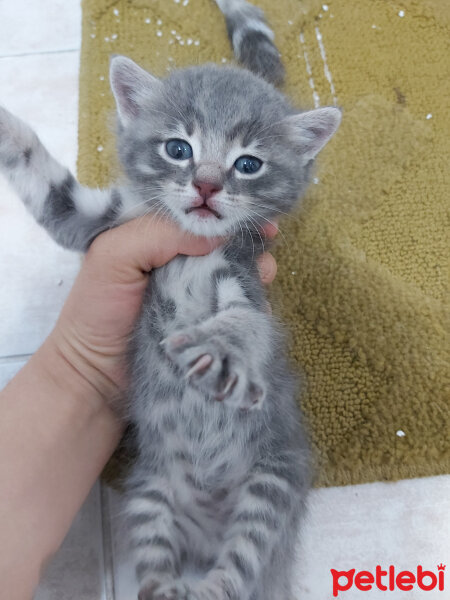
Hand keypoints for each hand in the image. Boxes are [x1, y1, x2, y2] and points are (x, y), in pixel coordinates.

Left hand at [48, 215, 276, 403]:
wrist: (96, 375)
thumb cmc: (97, 311)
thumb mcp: (115, 256)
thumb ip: (159, 233)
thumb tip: (216, 232)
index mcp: (153, 238)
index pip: (195, 215)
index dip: (225, 212)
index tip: (254, 214)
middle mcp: (177, 263)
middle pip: (222, 243)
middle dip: (248, 241)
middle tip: (265, 244)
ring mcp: (193, 295)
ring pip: (234, 275)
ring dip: (254, 272)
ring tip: (262, 276)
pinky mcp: (204, 325)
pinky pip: (234, 310)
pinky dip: (249, 306)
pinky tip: (255, 309)